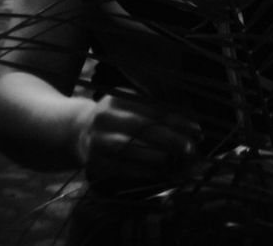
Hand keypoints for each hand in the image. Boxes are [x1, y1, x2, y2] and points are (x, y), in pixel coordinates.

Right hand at [74, 92, 201, 182]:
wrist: (76, 131)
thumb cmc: (115, 115)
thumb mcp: (129, 102)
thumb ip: (155, 107)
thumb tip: (190, 118)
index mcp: (117, 99)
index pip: (152, 109)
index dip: (177, 120)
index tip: (196, 129)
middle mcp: (105, 118)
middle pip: (143, 129)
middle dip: (172, 139)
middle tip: (191, 148)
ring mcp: (98, 141)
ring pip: (133, 151)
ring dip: (160, 157)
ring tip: (179, 161)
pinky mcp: (95, 163)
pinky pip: (124, 169)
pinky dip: (145, 171)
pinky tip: (161, 172)